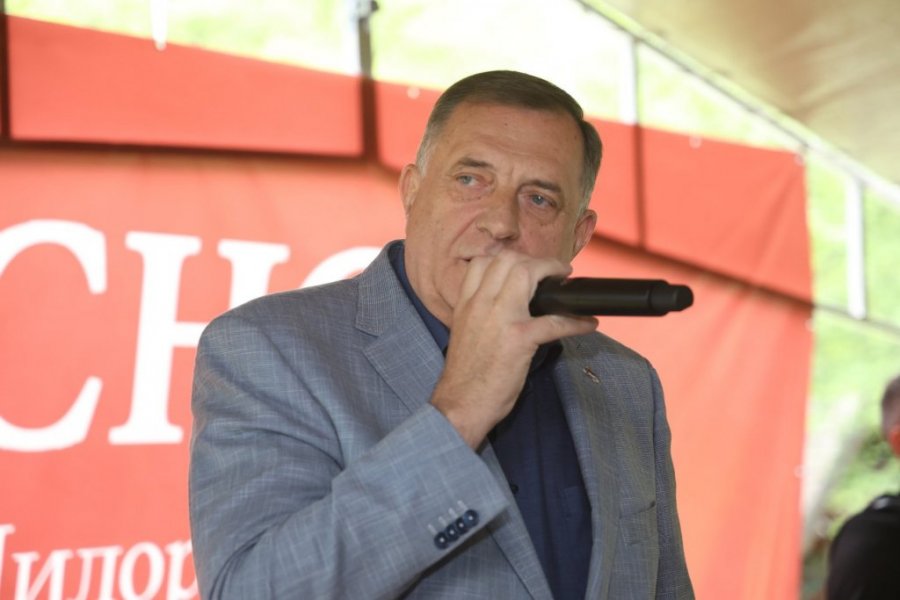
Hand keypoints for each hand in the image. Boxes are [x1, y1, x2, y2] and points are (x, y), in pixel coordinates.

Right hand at [430, 250, 597, 448]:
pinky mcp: (520, 339)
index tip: (525, 266)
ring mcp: (500, 318)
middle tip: (551, 271)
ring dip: (552, 271)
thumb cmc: (464, 376)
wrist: (460, 404)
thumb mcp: (463, 333)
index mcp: (465, 303)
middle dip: (535, 260)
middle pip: (509, 260)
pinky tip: (587, 324)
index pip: (483, 262)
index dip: (508, 258)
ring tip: (566, 280)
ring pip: (527, 273)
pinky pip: (555, 321)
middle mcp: (481, 304)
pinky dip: (576, 321)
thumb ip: (479, 313)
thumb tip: (506, 308)